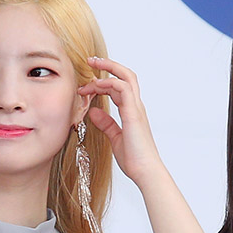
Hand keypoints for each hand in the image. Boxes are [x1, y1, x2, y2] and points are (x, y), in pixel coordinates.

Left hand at [78, 57, 163, 186]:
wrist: (145, 171)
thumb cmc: (134, 159)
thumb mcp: (115, 138)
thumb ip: (106, 123)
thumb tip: (94, 112)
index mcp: (132, 111)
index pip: (119, 87)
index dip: (103, 81)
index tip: (87, 82)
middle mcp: (136, 106)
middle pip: (126, 75)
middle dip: (108, 66)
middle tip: (90, 61)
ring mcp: (136, 109)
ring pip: (125, 77)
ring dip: (107, 71)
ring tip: (91, 69)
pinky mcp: (134, 114)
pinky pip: (123, 89)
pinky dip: (109, 84)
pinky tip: (97, 86)